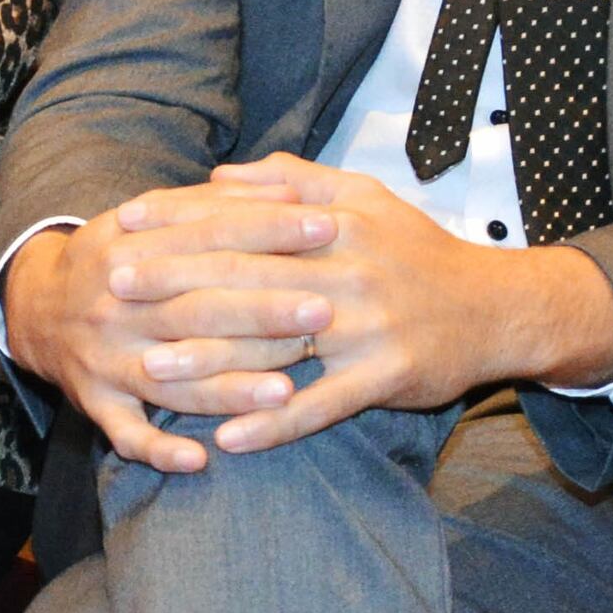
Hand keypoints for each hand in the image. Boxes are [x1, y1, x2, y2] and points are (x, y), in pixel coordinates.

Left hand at [133, 154, 612, 457]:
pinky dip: (273, 422)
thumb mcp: (365, 197)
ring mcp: (365, 326)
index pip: (242, 219)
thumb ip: (292, 178)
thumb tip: (218, 174)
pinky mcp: (385, 375)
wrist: (499, 308)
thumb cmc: (418, 252)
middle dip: (176, 284)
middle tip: (114, 292)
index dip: (180, 221)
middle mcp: (345, 270)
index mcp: (333, 224)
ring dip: (210, 361)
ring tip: (151, 372)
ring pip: (275, 345)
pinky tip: (228, 438)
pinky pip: (320, 405)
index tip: (124, 224)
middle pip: (246, 277)